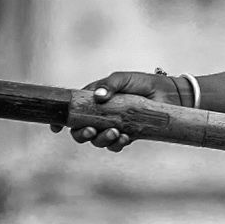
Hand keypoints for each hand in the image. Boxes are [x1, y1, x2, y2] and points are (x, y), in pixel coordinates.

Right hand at [51, 70, 183, 150]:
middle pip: (80, 131)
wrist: (168, 94)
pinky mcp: (128, 135)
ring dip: (101, 139)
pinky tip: (124, 137)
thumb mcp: (123, 78)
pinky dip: (117, 143)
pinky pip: (116, 145)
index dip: (62, 121)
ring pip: (97, 140)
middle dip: (81, 134)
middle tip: (90, 130)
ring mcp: (113, 126)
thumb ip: (109, 84)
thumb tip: (98, 97)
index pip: (72, 111)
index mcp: (93, 101)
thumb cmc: (143, 83)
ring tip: (114, 132)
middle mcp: (100, 116)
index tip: (56, 128)